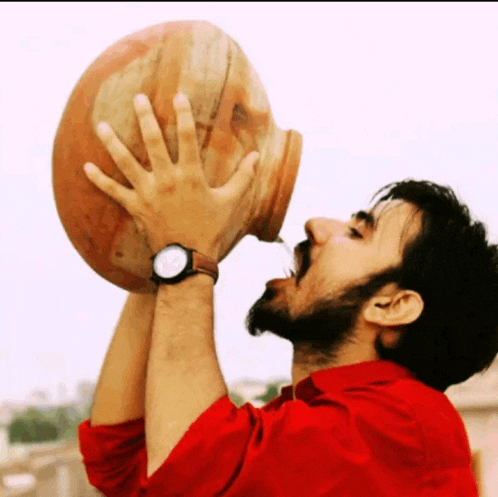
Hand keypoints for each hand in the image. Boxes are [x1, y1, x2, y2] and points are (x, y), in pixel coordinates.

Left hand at [83, 93, 259, 259]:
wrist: (189, 258)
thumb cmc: (211, 229)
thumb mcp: (230, 202)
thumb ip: (243, 177)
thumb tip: (257, 156)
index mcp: (191, 175)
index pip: (187, 137)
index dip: (183, 114)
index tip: (178, 95)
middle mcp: (166, 179)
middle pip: (152, 142)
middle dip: (144, 117)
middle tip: (137, 98)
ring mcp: (148, 193)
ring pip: (126, 162)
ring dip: (112, 142)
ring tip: (101, 125)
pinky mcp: (136, 207)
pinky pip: (114, 191)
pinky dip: (99, 179)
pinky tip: (86, 167)